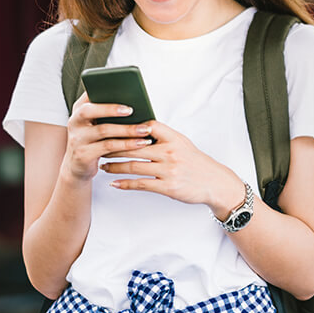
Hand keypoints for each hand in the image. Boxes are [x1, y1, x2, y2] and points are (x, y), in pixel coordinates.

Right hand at [61, 93, 154, 181]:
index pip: (87, 94)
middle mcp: (74, 122)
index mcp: (79, 110)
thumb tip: (135, 99)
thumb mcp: (95, 124)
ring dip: (127, 130)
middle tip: (131, 109)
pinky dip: (126, 145)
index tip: (119, 88)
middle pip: (90, 111)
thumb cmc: (93, 140)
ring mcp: (77, 139)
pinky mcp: (84, 155)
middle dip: (111, 109)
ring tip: (145, 129)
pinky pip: (108, 147)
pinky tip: (140, 143)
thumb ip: (107, 112)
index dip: (101, 90)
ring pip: (103, 130)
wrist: (77, 166)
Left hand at [101, 120, 246, 215]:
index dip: (127, 126)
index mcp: (174, 138)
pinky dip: (124, 184)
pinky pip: (140, 184)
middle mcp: (170, 152)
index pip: (147, 126)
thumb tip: (137, 128)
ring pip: (133, 166)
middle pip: (134, 146)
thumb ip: (163, 136)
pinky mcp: (167, 187)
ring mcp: (168, 170)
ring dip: (114, 166)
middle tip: (99, 146)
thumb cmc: (195, 162)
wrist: (214, 183)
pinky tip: (114, 183)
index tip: (110, 125)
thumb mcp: (182, 143)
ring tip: (103, 165)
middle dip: (113, 147)